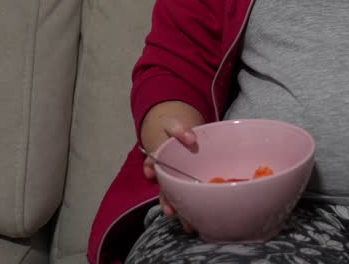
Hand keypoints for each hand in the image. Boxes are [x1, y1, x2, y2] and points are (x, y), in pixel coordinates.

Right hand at [140, 101, 203, 230]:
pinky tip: (199, 218)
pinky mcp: (189, 185)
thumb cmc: (177, 131)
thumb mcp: (174, 124)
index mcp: (159, 158)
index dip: (150, 168)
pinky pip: (189, 198)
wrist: (184, 136)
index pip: (151, 163)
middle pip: (164, 188)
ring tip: (187, 224)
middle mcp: (165, 174)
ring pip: (177, 198)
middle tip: (170, 211)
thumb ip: (179, 128)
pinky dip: (192, 209)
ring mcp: (177, 181)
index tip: (150, 173)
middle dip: (166, 201)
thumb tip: (190, 138)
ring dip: (181, 211)